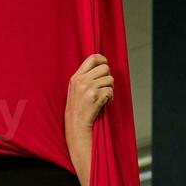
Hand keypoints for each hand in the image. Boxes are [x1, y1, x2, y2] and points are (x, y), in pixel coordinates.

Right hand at [65, 54, 113, 185]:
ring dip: (110, 90)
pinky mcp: (95, 96)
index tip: (105, 65)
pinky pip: (110, 91)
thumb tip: (102, 66)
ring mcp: (88, 88)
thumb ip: (85, 78)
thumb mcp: (76, 91)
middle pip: (105, 68)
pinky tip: (103, 105)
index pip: (92, 58)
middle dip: (108, 78)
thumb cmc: (78, 111)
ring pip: (110, 80)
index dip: (103, 59)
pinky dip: (110, 98)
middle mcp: (81, 80)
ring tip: (102, 99)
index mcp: (75, 77)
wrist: (75, 128)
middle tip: (103, 89)